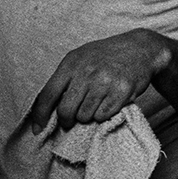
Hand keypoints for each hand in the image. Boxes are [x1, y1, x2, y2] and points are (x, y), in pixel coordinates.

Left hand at [30, 31, 175, 132]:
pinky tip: (109, 102)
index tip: (37, 130)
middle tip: (72, 120)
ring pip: (84, 117)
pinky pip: (103, 116)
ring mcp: (104, 81)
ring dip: (88, 116)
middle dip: (67, 121)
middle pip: (65, 111)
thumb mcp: (80, 59)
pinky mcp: (121, 91)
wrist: (140, 48)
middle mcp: (86, 72)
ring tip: (96, 104)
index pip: (47, 95)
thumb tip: (46, 109)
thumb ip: (64, 80)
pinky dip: (104, 114)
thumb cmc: (105, 56)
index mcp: (71, 63)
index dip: (40, 116)